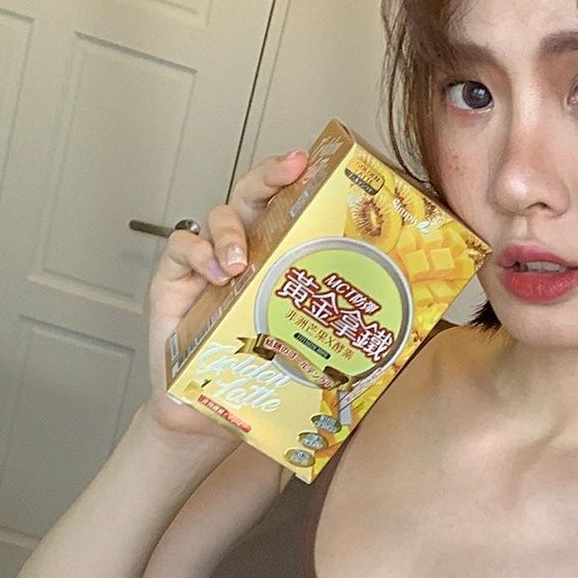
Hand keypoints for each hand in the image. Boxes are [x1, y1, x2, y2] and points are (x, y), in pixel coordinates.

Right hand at [143, 148, 310, 438]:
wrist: (207, 413)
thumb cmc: (257, 372)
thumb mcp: (304, 340)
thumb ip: (336, 321)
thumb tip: (404, 320)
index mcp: (278, 256)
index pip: (288, 207)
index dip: (301, 181)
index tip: (319, 164)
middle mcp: (243, 249)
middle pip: (252, 194)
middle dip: (270, 175)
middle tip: (290, 169)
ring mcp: (207, 261)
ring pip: (217, 216)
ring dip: (230, 231)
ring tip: (240, 263)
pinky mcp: (173, 278)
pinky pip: (181, 246)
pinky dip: (197, 253)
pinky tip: (214, 274)